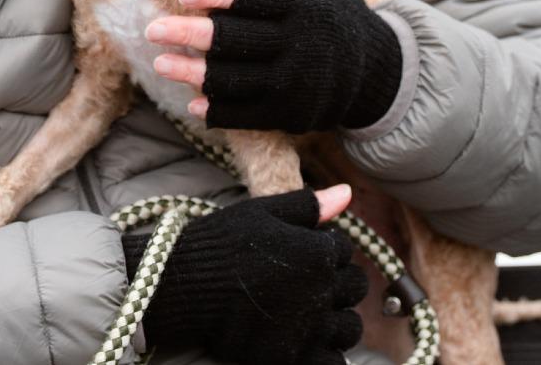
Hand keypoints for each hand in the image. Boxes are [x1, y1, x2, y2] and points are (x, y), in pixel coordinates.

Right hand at [121, 187, 366, 363]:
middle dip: (337, 279)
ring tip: (308, 309)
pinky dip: (325, 352)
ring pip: (349, 327)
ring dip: (335, 316)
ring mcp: (309, 329)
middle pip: (354, 286)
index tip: (302, 248)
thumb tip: (347, 192)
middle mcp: (321, 292)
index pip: (344, 249)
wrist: (186, 286)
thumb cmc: (223, 242)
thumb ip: (310, 206)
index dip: (325, 246)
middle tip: (306, 278)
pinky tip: (304, 337)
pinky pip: (332, 361)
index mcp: (318, 253)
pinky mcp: (292, 358)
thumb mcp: (264, 212)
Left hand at [148, 0, 401, 132]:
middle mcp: (300, 46)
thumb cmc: (340, 18)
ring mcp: (295, 86)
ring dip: (193, 73)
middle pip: (235, 40)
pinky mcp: (290, 116)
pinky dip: (217, 110)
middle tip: (152, 29)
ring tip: (160, 62)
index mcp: (305, 7)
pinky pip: (246, 115)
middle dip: (190, 34)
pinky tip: (191, 100)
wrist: (378, 76)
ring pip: (234, 80)